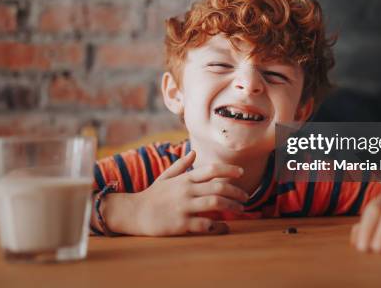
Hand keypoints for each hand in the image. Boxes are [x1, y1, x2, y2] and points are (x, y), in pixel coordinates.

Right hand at [113, 150, 248, 235]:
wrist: (134, 213)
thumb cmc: (152, 195)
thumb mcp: (165, 177)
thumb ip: (181, 165)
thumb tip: (194, 152)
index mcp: (184, 179)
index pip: (211, 170)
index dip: (229, 170)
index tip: (242, 173)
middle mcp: (186, 190)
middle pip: (218, 187)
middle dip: (236, 191)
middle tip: (246, 196)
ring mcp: (183, 207)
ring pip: (215, 203)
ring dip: (231, 206)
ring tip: (240, 209)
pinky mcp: (180, 224)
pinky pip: (204, 224)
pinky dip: (217, 226)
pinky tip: (224, 227)